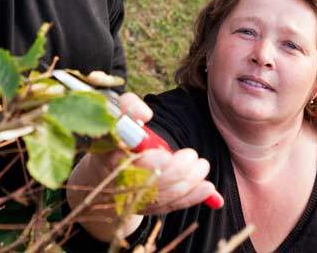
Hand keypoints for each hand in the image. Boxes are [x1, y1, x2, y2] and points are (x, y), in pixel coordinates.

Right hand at [104, 93, 222, 212]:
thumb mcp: (118, 118)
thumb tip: (145, 114)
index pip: (126, 164)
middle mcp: (119, 182)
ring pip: (162, 196)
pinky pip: (171, 206)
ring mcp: (132, 199)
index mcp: (109, 158)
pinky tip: (208, 189)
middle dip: (175, 172)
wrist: (108, 170)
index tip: (167, 156)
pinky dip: (191, 198)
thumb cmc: (118, 138)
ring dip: (187, 183)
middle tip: (193, 157)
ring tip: (202, 166)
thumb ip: (130, 107)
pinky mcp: (147, 209)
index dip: (148, 162)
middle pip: (149, 184)